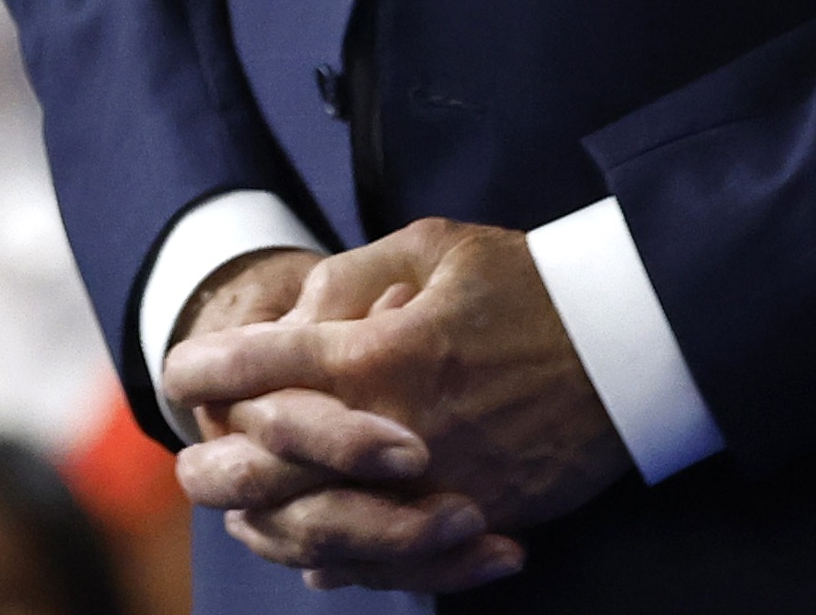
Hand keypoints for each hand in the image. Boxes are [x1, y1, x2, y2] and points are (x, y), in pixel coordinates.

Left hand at [169, 219, 625, 580]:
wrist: (635, 346)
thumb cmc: (528, 284)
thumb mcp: (432, 249)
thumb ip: (350, 281)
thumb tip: (293, 320)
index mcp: (380, 355)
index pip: (260, 369)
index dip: (207, 369)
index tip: (180, 369)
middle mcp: (397, 433)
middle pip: (272, 470)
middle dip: (216, 461)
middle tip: (188, 454)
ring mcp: (437, 489)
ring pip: (323, 532)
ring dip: (270, 523)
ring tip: (242, 510)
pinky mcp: (476, 523)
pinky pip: (391, 566)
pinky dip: (344, 565)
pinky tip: (317, 557)